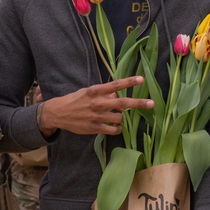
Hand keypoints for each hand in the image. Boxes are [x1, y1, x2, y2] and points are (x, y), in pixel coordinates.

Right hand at [38, 77, 152, 136]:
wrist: (58, 113)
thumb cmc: (76, 100)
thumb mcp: (88, 92)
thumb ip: (104, 94)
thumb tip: (118, 96)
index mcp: (95, 91)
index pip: (115, 85)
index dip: (129, 82)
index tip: (141, 80)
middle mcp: (97, 103)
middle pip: (122, 103)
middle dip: (138, 103)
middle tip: (151, 103)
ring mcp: (96, 116)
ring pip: (119, 118)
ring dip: (122, 117)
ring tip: (117, 117)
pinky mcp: (94, 128)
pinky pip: (113, 130)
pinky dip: (118, 128)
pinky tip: (115, 127)